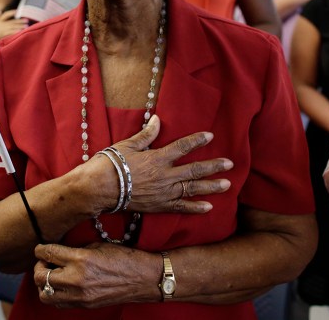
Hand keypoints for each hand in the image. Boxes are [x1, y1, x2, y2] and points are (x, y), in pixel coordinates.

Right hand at [0, 10, 27, 44]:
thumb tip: (0, 11)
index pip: (6, 14)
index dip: (12, 12)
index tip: (18, 11)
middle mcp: (1, 24)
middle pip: (12, 22)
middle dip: (20, 21)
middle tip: (27, 20)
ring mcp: (1, 30)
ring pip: (13, 27)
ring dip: (20, 27)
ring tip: (26, 27)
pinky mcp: (1, 36)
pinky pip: (10, 34)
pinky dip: (15, 33)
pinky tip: (20, 33)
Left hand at [34, 242, 156, 307]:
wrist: (143, 278)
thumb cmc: (123, 257)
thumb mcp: (96, 245)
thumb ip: (74, 249)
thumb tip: (56, 251)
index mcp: (80, 259)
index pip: (47, 253)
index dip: (40, 249)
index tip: (41, 248)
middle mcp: (77, 279)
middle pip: (40, 276)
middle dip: (39, 266)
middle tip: (45, 261)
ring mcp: (80, 296)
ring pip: (44, 294)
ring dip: (44, 283)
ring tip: (52, 275)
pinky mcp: (84, 305)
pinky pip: (58, 303)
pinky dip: (55, 294)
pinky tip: (62, 285)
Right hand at [90, 115, 232, 213]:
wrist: (98, 188)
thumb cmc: (110, 163)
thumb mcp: (128, 144)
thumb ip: (147, 134)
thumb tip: (158, 120)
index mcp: (158, 158)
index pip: (183, 147)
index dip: (197, 141)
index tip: (210, 136)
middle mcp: (164, 176)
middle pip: (194, 170)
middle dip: (213, 166)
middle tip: (229, 164)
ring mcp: (163, 193)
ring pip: (192, 189)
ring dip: (211, 187)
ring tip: (227, 184)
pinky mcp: (158, 206)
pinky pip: (181, 207)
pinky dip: (195, 207)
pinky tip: (208, 207)